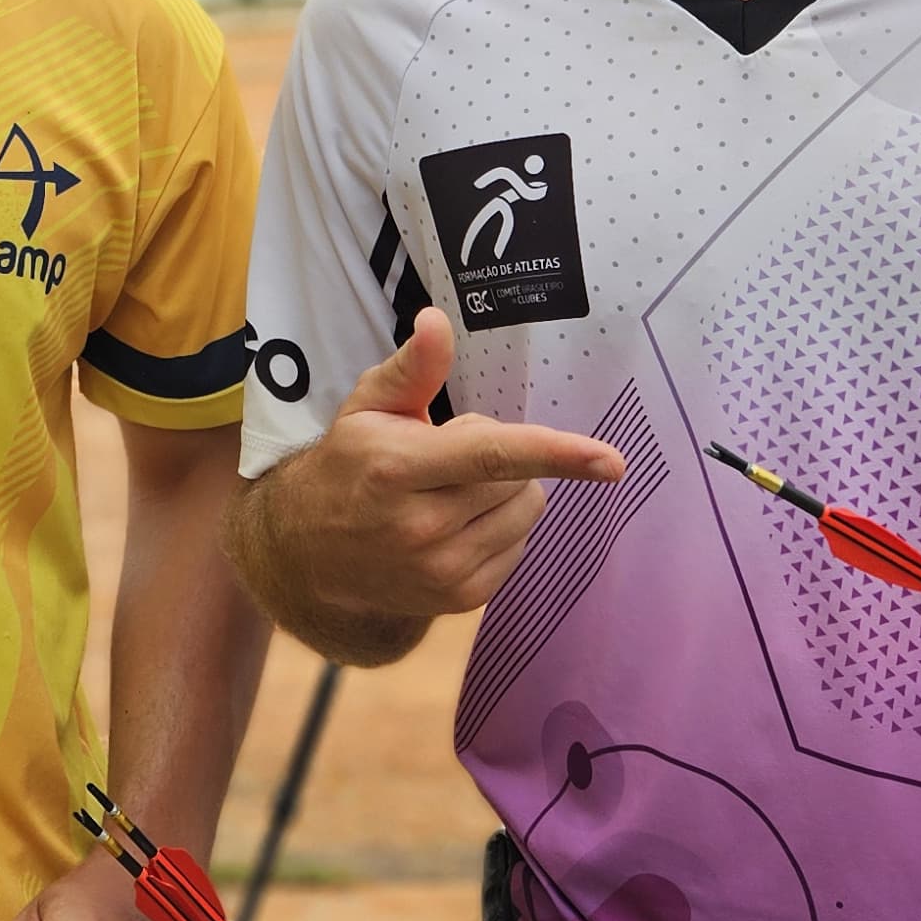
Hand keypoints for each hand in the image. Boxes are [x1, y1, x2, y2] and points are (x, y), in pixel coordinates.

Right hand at [235, 311, 622, 656]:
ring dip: (507, 492)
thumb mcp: (367, 408)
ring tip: (451, 491)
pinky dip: (501, 526)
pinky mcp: (461, 599)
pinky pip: (520, 546)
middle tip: (448, 457)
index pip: (490, 456)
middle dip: (500, 456)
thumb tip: (436, 321)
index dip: (556, 453)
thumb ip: (411, 368)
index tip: (611, 461)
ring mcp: (443, 569)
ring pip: (527, 513)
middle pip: (517, 480)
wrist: (309, 556)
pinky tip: (456, 524)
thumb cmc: (348, 466)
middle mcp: (422, 527)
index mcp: (398, 469)